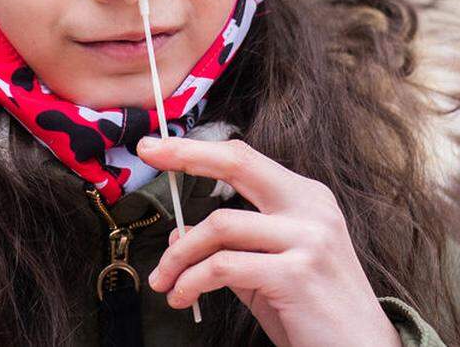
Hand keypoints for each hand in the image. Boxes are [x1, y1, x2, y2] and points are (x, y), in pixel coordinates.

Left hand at [136, 135, 402, 346]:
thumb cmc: (313, 312)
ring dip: (179, 256)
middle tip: (146, 155)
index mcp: (306, 198)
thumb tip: (179, 233)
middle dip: (186, 155)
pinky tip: (183, 296)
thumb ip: (230, 247)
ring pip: (219, 225)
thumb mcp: (268, 271)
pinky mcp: (296, 273)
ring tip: (164, 282)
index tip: (157, 146)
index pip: (244, 159)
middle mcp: (310, 208)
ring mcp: (308, 238)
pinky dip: (193, 280)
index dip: (197, 149)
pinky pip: (224, 267)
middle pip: (238, 163)